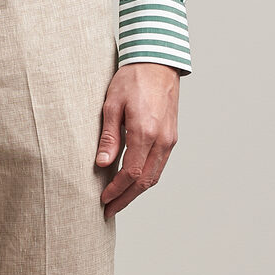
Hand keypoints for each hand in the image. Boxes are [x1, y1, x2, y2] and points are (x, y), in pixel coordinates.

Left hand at [95, 62, 180, 217]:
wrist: (158, 63)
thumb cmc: (133, 79)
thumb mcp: (112, 105)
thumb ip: (108, 137)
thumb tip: (102, 164)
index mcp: (145, 132)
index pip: (131, 173)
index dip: (116, 190)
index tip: (102, 199)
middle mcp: (162, 139)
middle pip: (145, 181)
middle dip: (126, 199)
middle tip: (109, 210)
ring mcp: (170, 139)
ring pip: (154, 176)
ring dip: (137, 192)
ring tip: (119, 201)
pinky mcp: (172, 137)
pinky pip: (159, 165)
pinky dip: (146, 179)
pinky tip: (133, 183)